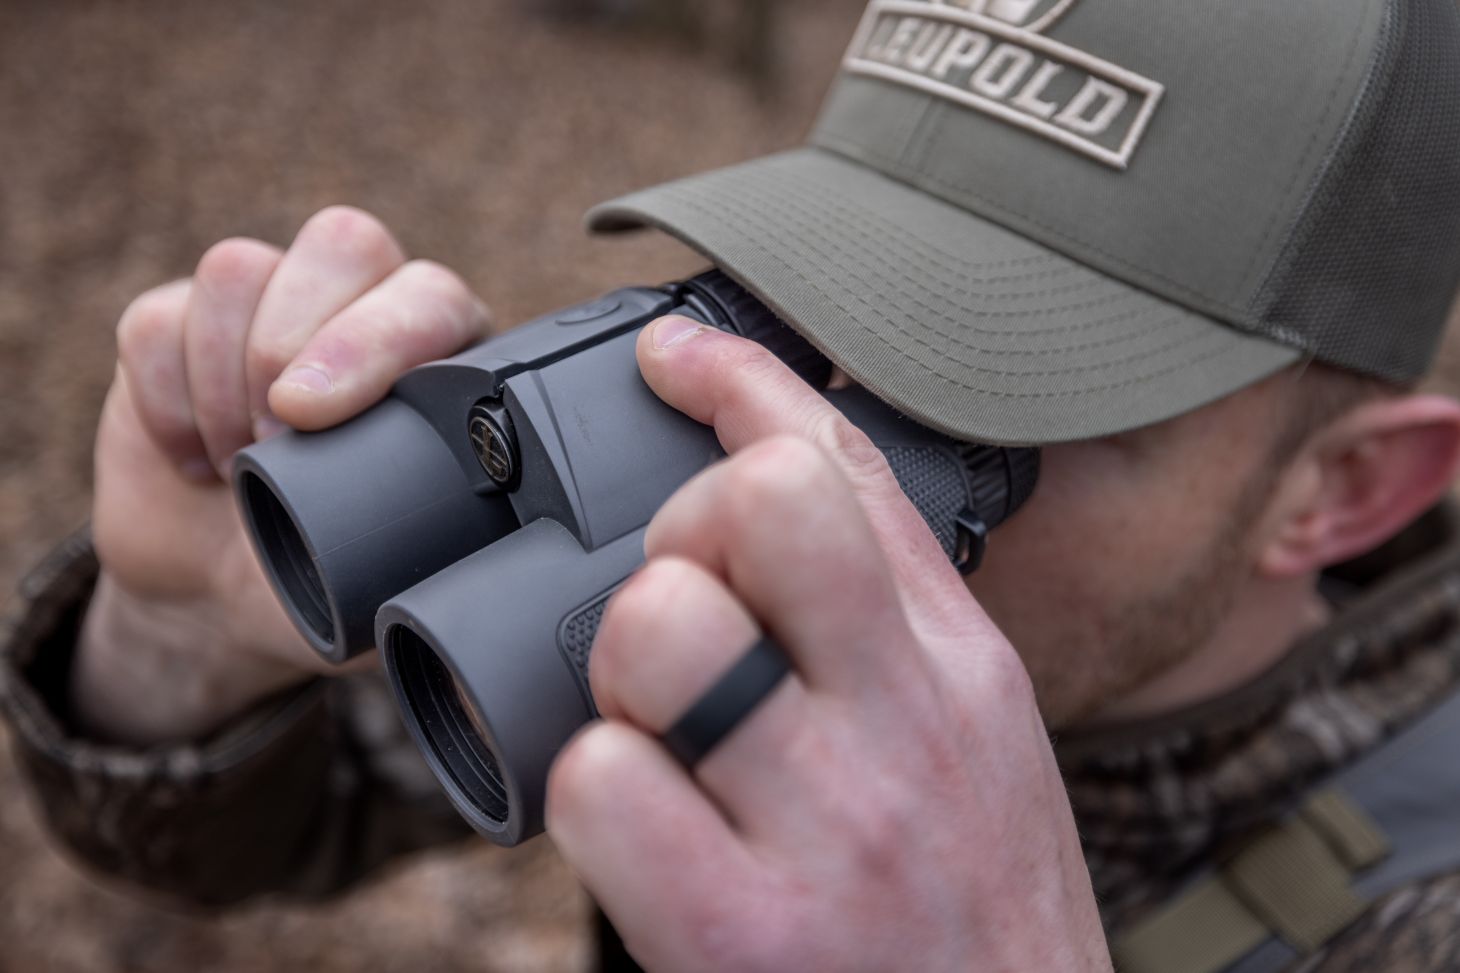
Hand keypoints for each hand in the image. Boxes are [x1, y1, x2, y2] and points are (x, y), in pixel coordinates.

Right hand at [76, 207, 491, 744]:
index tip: (313, 419)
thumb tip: (468, 567)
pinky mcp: (180, 322)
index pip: (430, 297)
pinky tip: (192, 457)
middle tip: (272, 440)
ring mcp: (271, 306)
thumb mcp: (392, 586)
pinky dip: (165, 399)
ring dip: (222, 379)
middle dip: (291, 342)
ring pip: (240, 269)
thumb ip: (435, 559)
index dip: (375, 341)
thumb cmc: (329, 581)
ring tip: (236, 462)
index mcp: (443, 363)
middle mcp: (365, 310)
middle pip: (343, 242)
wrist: (222, 595)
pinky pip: (158, 318)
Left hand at [547, 317, 1109, 971]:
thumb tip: (772, 486)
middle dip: (681, 532)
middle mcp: (907, 726)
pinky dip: (594, 795)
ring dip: (623, 673)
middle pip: (754, 505)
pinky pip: (599, 781)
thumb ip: (882, 619)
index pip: (843, 468)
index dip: (740, 383)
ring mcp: (830, 828)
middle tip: (684, 614)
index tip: (671, 356)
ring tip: (660, 736)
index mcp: (959, 667)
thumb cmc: (971, 912)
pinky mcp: (742, 935)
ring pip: (655, 626)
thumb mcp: (970, 744)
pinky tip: (643, 835)